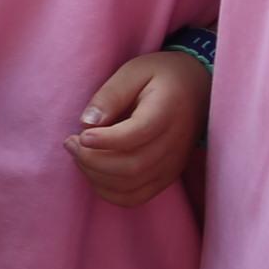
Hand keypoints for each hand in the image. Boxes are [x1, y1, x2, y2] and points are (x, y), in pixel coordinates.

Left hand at [71, 48, 207, 207]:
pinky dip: (109, 192)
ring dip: (96, 176)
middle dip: (92, 160)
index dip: (105, 140)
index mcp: (168, 110)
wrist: (198, 89)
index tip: (80, 135)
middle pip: (131, 167)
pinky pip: (136, 197)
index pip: (137, 135)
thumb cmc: (161, 76)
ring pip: (131, 186)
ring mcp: (173, 164)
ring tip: (79, 154)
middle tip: (70, 143)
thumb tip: (86, 123)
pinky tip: (94, 172)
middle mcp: (175, 143)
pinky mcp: (168, 176)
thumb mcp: (134, 71)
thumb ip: (110, 95)